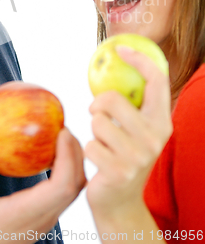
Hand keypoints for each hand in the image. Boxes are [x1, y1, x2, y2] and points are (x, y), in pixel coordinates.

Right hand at [0, 127, 85, 243]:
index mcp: (24, 214)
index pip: (61, 187)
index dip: (68, 157)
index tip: (61, 132)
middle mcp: (42, 219)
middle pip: (75, 185)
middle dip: (75, 153)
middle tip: (63, 128)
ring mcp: (45, 221)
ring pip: (74, 190)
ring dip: (74, 162)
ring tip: (60, 138)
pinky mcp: (44, 219)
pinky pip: (65, 193)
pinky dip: (67, 171)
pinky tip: (50, 156)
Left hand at [85, 45, 172, 218]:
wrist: (120, 202)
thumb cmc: (123, 156)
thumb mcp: (137, 130)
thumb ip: (134, 105)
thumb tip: (118, 62)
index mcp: (162, 121)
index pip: (157, 80)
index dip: (139, 59)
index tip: (120, 48)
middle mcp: (156, 137)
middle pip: (112, 99)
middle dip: (97, 106)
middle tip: (98, 116)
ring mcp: (139, 155)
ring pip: (97, 122)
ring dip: (93, 131)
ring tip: (103, 144)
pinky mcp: (119, 170)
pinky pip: (89, 143)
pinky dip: (88, 149)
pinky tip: (99, 161)